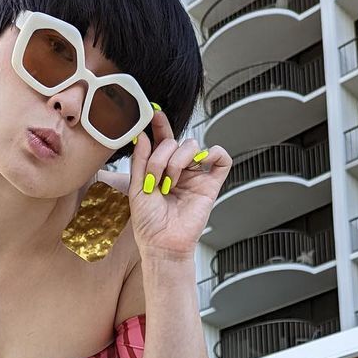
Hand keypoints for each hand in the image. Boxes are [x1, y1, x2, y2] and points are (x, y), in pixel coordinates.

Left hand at [127, 109, 231, 259]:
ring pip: (194, 146)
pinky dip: (215, 153)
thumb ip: (139, 161)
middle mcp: (179, 170)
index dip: (160, 125)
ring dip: (179, 160)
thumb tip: (144, 136)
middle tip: (156, 178)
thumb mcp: (136, 188)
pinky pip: (222, 159)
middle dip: (162, 156)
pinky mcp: (211, 185)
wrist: (162, 245)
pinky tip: (202, 162)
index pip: (163, 140)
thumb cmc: (148, 224)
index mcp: (160, 169)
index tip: (153, 113)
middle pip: (176, 142)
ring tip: (171, 183)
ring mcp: (196, 176)